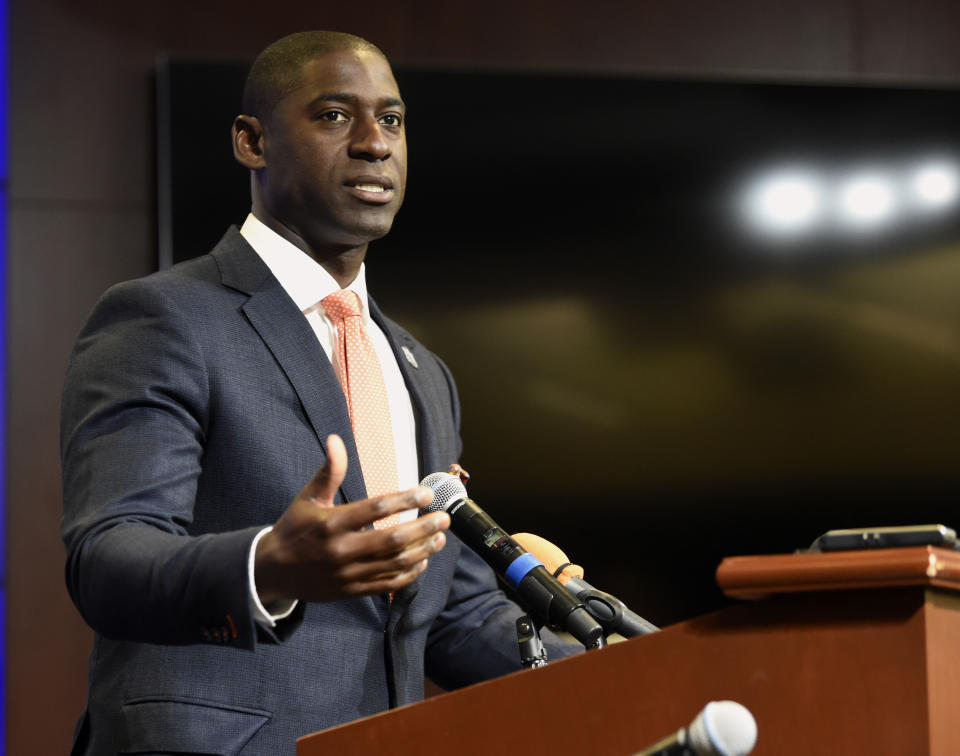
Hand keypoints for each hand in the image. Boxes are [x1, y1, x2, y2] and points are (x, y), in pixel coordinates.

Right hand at [254, 434, 449, 604]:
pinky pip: (387, 585)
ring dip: (422, 550)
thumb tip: (336, 439)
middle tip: (444, 518)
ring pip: (394, 563)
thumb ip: (329, 471)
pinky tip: (423, 561)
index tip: (426, 493)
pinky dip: (409, 574)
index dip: (405, 500)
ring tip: (440, 538)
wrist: (272, 571)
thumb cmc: (294, 528)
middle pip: (393, 539)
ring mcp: (348, 573)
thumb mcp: (308, 498)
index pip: (376, 508)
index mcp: (332, 524)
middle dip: (423, 528)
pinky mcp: (351, 591)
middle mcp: (341, 550)